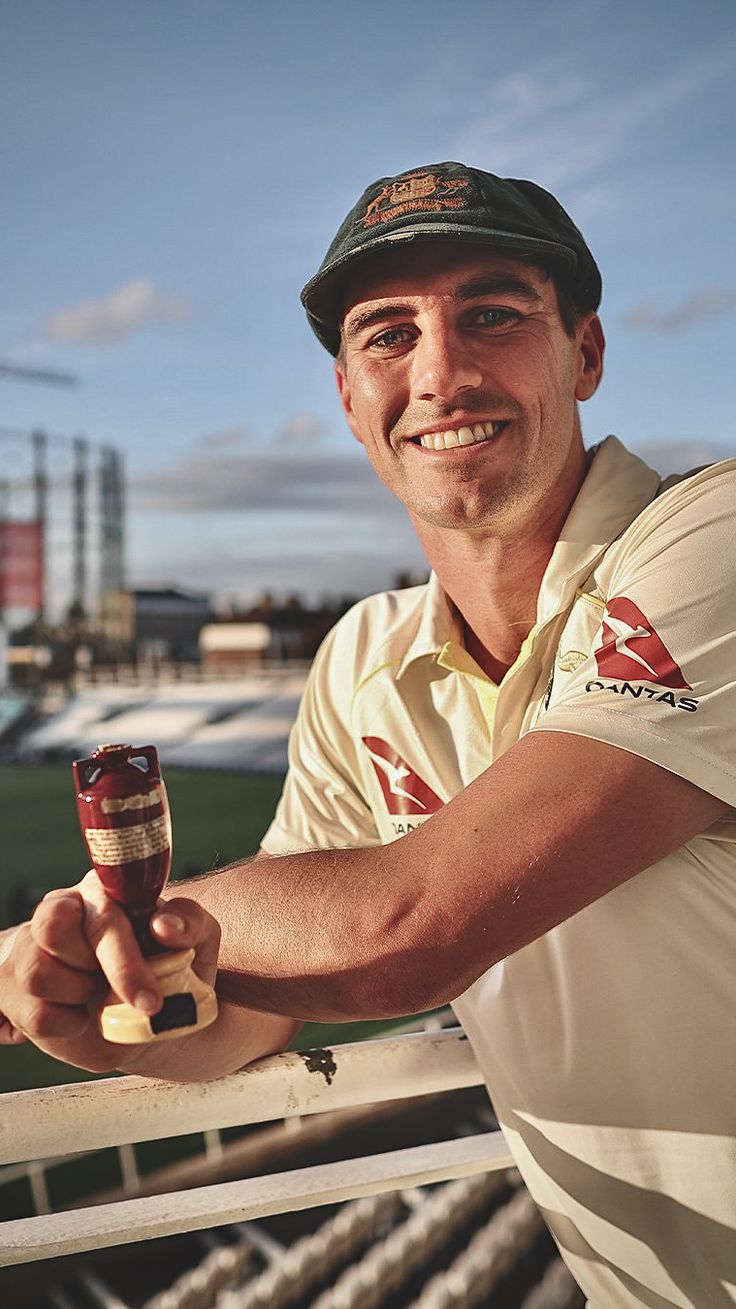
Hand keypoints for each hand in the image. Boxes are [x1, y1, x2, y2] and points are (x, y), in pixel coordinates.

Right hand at [0, 871, 220, 1070]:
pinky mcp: (13, 988)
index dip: (122, 953)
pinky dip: (68, 1025)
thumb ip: (190, 922)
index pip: (98, 905)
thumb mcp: (198, 942)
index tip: (150, 996)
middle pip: (53, 928)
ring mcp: (30, 948)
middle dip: (102, 974)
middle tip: (140, 997)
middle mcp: (59, 908)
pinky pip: (36, 1012)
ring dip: (81, 994)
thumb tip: (164, 925)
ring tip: (102, 993)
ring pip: (38, 972)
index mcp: (102, 889)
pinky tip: (82, 1016)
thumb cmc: (171, 969)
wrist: (153, 1019)